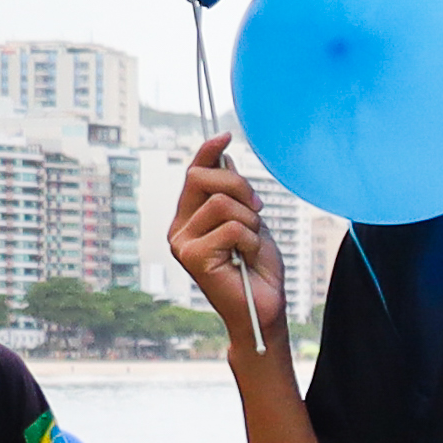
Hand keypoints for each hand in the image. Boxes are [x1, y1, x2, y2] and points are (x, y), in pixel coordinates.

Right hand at [168, 136, 288, 351]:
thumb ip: (233, 196)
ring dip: (250, 221)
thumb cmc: (257, 268)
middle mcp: (179, 228)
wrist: (262, 307)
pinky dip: (251, 240)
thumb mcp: (249, 222)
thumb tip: (224, 159)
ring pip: (222, 203)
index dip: (207, 153)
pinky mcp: (191, 256)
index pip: (194, 175)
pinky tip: (247, 259)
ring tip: (251, 245)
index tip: (224, 136)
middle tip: (258, 209)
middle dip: (239, 187)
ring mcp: (182, 242)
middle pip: (202, 179)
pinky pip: (232, 228)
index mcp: (190, 218)